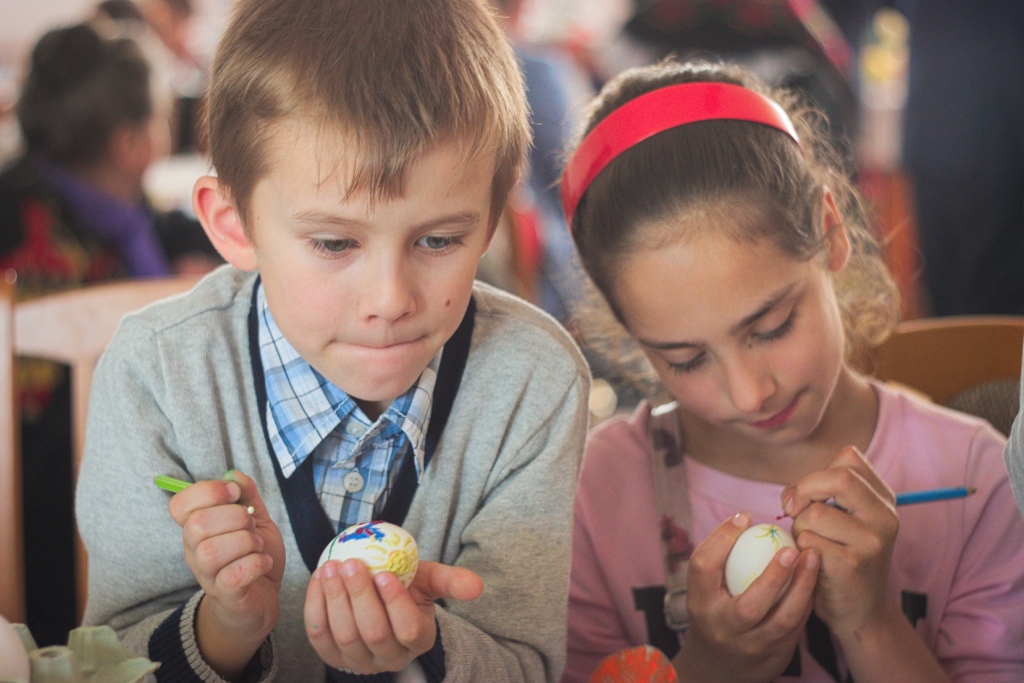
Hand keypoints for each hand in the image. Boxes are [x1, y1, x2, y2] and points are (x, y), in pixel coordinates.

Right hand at [168, 470, 284, 673]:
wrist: (260, 601)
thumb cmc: (252, 557)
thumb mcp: (256, 520)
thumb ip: (247, 496)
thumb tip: (235, 474)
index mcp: (197, 529)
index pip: (179, 504)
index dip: (208, 491)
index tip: (235, 494)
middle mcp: (195, 552)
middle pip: (198, 525)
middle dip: (234, 517)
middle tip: (252, 526)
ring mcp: (207, 576)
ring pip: (211, 552)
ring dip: (245, 542)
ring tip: (258, 546)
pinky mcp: (226, 597)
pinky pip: (232, 576)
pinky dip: (255, 564)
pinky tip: (264, 562)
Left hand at [305, 558, 483, 673]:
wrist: (377, 604)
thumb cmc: (407, 589)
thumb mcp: (429, 582)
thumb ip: (451, 581)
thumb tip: (477, 586)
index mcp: (418, 640)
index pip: (408, 629)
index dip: (395, 604)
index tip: (385, 574)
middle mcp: (389, 658)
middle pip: (373, 632)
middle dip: (359, 596)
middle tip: (351, 563)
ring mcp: (358, 661)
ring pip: (344, 635)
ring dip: (335, 598)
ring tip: (332, 567)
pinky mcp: (331, 656)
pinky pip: (319, 634)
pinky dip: (317, 606)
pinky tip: (320, 579)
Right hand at [674, 513, 818, 682]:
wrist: (716, 667)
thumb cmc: (712, 612)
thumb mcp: (704, 589)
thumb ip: (718, 559)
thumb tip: (746, 520)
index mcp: (700, 604)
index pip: (703, 568)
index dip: (722, 539)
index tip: (745, 517)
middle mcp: (723, 630)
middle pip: (749, 606)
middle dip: (774, 576)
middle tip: (792, 548)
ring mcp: (750, 649)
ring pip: (782, 621)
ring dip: (802, 588)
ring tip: (813, 558)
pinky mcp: (774, 660)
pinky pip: (796, 628)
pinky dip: (805, 602)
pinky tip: (812, 581)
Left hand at [783, 446, 898, 638]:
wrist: (861, 611)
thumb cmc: (841, 557)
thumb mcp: (844, 520)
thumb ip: (824, 495)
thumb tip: (789, 495)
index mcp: (883, 500)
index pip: (849, 457)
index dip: (817, 472)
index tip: (803, 495)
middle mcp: (884, 517)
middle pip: (838, 477)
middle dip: (804, 491)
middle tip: (792, 511)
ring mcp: (871, 541)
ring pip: (814, 513)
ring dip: (799, 528)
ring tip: (811, 545)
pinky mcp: (852, 564)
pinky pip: (807, 541)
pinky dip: (800, 550)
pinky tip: (814, 563)